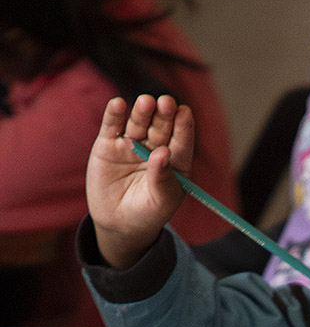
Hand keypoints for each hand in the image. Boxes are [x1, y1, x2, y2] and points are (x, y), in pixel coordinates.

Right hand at [85, 94, 193, 268]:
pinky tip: (118, 104)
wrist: (118, 224)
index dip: (183, 127)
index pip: (181, 142)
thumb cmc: (148, 214)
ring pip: (138, 124)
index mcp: (175, 162)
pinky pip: (112, 126)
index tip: (185, 113)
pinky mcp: (108, 145)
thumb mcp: (160, 201)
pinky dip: (114, 115)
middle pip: (161, 127)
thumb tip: (163, 153)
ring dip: (142, 112)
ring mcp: (132, 144)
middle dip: (164, 115)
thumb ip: (162, 178)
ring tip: (146, 103)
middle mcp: (155, 149)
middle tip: (166, 102)